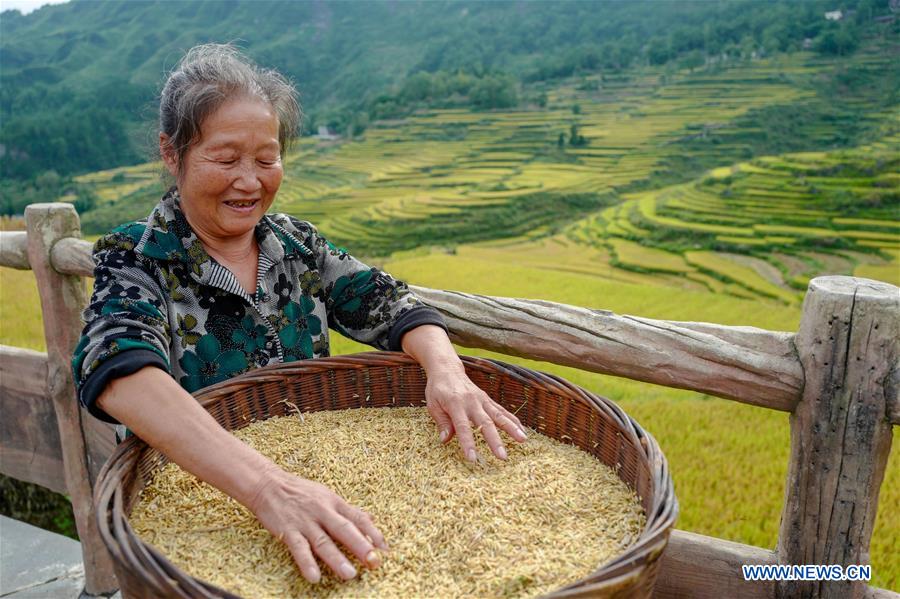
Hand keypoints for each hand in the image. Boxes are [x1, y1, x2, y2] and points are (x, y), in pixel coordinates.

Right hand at [248, 467, 388, 582]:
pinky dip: (306, 563)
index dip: (373, 533)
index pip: (358, 518)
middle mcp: (322, 511)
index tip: (385, 549)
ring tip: (350, 574)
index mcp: (334, 502)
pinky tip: (314, 577)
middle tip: (375, 561)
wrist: (268, 485)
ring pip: (324, 542)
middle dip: (361, 546)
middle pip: (345, 529)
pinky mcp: (288, 530)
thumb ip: (347, 509)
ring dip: (337, 559)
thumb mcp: (327, 496)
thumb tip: (370, 518)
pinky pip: (298, 548)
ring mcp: (305, 522)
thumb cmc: (300, 491)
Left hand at [425, 369, 527, 462]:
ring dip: (512, 428)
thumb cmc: (438, 389)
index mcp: (455, 404)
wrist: (447, 369)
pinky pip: (502, 411)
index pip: (462, 426)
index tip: (473, 458)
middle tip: (502, 456)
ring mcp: (482, 400)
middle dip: (495, 441)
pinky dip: (513, 420)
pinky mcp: (488, 400)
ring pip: (499, 415)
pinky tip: (523, 430)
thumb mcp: (433, 405)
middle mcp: (472, 402)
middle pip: (486, 423)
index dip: (468, 443)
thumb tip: (445, 441)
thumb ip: (442, 422)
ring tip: (523, 440)